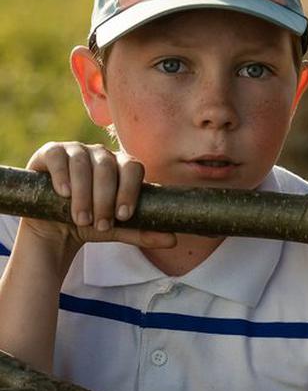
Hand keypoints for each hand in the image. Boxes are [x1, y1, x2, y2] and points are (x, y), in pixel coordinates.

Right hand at [25, 142, 175, 255]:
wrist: (57, 226)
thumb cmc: (92, 222)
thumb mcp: (118, 229)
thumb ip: (143, 232)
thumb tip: (173, 240)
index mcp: (122, 166)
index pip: (133, 168)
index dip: (130, 190)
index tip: (124, 216)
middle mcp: (101, 154)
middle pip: (108, 167)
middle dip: (105, 199)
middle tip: (101, 224)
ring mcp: (76, 150)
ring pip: (83, 163)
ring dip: (84, 194)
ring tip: (82, 219)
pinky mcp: (51, 152)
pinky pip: (58, 157)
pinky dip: (62, 174)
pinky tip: (64, 193)